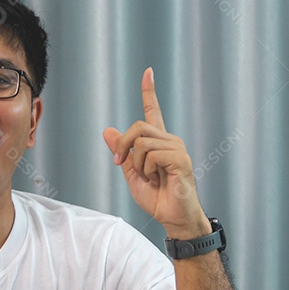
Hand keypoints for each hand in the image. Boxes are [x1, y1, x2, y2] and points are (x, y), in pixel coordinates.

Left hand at [102, 68, 210, 239]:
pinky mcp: (181, 159)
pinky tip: (158, 179)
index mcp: (159, 143)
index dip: (149, 92)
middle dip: (122, 145)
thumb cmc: (157, 198)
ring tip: (149, 178)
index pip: (153, 112)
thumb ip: (122, 152)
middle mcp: (170, 141)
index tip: (148, 72)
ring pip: (143, 142)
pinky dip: (147, 170)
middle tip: (118, 163)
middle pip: (138, 127)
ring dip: (137, 164)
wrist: (172, 217)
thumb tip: (107, 130)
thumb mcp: (132, 174)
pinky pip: (152, 154)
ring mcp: (177, 149)